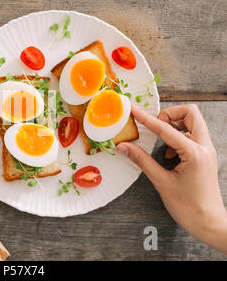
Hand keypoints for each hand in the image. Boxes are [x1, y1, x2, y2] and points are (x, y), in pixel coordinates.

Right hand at [117, 104, 226, 253]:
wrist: (209, 222)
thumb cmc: (188, 206)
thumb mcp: (161, 182)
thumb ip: (142, 160)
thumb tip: (124, 146)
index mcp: (194, 153)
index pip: (165, 128)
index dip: (146, 118)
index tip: (134, 110)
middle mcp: (204, 147)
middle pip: (189, 113)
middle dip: (169, 114)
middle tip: (154, 126)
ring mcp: (206, 151)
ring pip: (193, 122)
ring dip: (175, 124)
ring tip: (160, 140)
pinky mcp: (204, 156)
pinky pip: (193, 135)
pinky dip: (179, 136)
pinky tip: (168, 152)